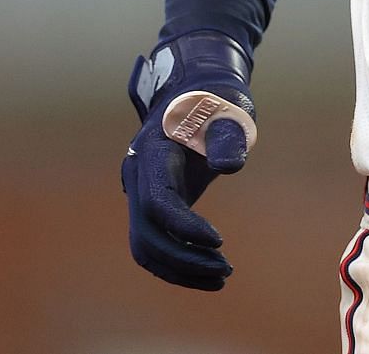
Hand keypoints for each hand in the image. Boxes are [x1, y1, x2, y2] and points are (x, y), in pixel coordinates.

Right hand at [121, 30, 257, 289]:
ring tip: (222, 277)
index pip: (159, 201)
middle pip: (147, 233)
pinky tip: (208, 269)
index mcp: (153, 151)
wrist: (197, 91)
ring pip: (145, 245)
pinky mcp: (151, 203)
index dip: (184, 227)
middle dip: (184, 259)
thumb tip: (229, 166)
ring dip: (180, 267)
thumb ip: (228, 134)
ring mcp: (141, 191)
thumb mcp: (229, 109)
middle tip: (226, 272)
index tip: (219, 241)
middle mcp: (139, 176)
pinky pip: (154, 241)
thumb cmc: (218, 100)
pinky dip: (177, 260)